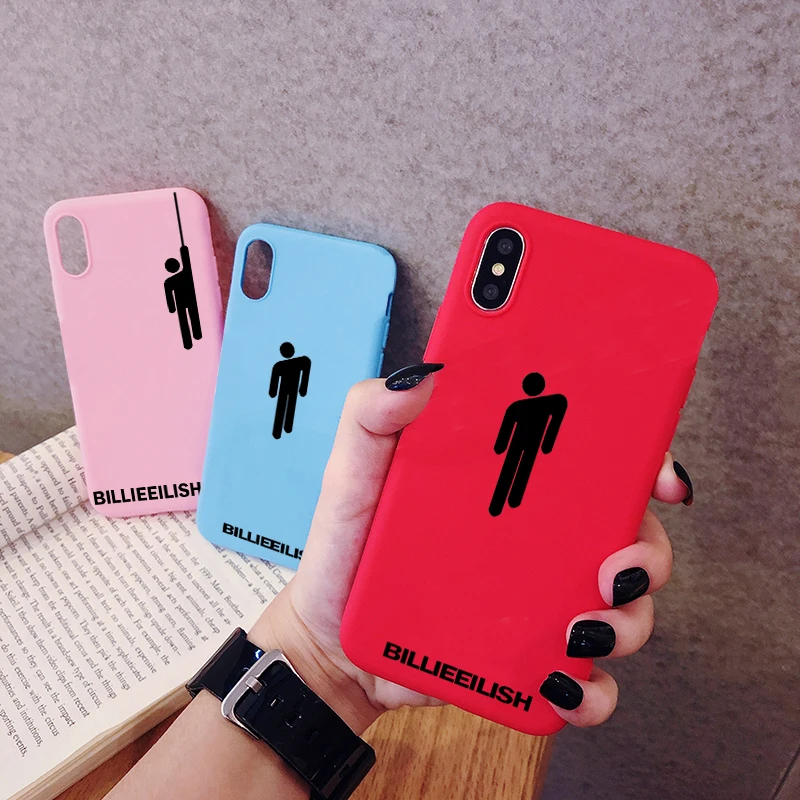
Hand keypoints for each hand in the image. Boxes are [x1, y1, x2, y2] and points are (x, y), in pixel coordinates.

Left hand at [250, 370, 690, 732]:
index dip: (640, 462)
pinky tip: (556, 681)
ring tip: (577, 629)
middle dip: (647, 551)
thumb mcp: (352, 473)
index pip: (591, 460)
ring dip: (626, 621)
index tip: (657, 476)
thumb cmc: (346, 548)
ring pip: (622, 608)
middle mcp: (536, 539)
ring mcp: (538, 602)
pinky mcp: (528, 662)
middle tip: (614, 567)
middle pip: (626, 534)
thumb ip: (373, 418)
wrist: (331, 642)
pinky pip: (586, 682)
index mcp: (508, 484)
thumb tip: (423, 375)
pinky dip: (591, 691)